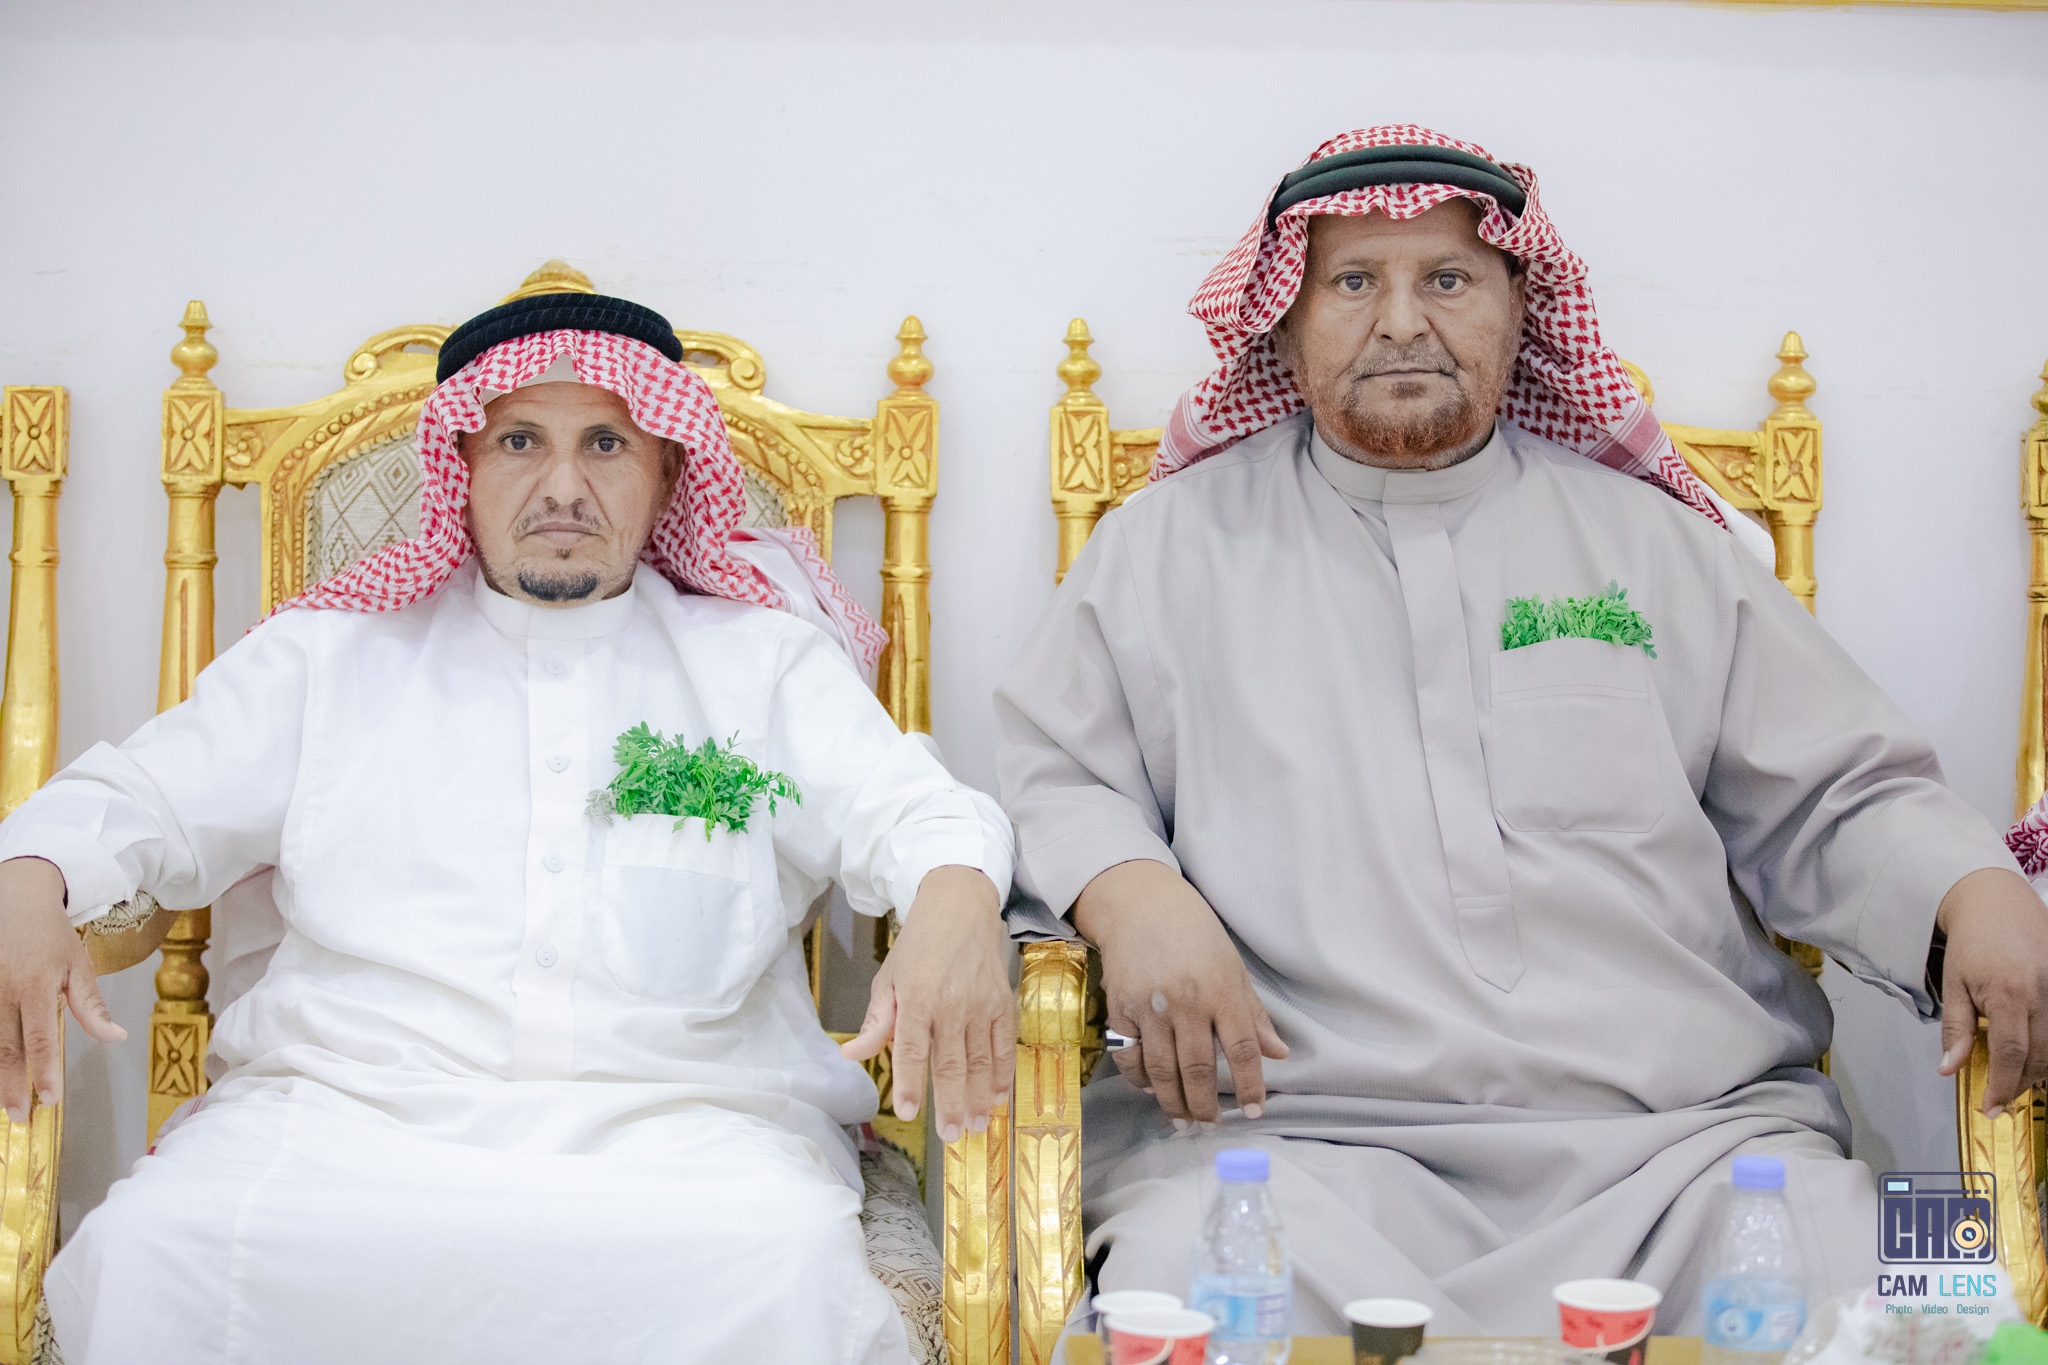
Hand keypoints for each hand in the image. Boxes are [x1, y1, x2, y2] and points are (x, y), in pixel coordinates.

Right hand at [0, 857, 125, 1122]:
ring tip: (1, 1103)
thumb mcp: (78, 965)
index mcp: (36, 985)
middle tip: (19, 1117)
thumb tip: (114, 1038)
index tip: (50, 1100)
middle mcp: (2, 989)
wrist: (15, 897)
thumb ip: (90, 1006)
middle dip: (11, 1087)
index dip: (43, 1074)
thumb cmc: (50, 934)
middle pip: (5, 1049)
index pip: (40, 1040)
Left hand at [841, 865, 1013, 1144]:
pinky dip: (1002, 1072)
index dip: (911, 1083)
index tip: (909, 1113)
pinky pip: (1004, 1044)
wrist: (959, 909)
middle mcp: (951, 1003)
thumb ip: (875, 1022)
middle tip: (951, 1135)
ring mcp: (981, 1003)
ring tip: (976, 1126)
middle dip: (951, 1102)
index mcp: (916, 997)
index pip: (912, 1048)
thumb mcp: (887, 979)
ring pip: (980, 1059)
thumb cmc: (917, 947)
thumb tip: (850, 1056)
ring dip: (979, 1096)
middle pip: (950, 1061)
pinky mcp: (1003, 1002)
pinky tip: (998, 1096)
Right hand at [1073, 859, 1286, 1128]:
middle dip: (1206, 1105)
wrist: (1140, 904)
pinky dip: (1140, 1080)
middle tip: (1212, 1126)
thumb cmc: (1195, 933)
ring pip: (1162, 1070)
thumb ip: (1253, 1013)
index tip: (1255, 1112)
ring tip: (1183, 1121)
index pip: (1242, 1049)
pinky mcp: (1119, 1009)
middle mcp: (1186, 1002)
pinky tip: (1151, 1091)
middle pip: (1198, 1068)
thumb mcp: (1233, 966)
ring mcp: (1149, 1007)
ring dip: (1174, 1102)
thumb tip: (1279, 1054)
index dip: (1251, 1086)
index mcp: (1221, 989)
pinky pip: (1129, 1057)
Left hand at [1936, 867, 2047, 1114]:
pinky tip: (2033, 1054)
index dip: (2003, 1086)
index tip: (1990, 1107)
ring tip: (2014, 1078)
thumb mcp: (1954, 985)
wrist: (1996, 902)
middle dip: (2021, 1084)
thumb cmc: (1972, 942)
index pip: (2012, 1055)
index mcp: (2010, 996)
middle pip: (2041, 1057)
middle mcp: (2044, 995)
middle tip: (2000, 1098)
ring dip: (2038, 1069)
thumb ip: (1956, 1030)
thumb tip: (1949, 1069)